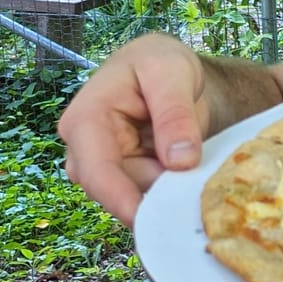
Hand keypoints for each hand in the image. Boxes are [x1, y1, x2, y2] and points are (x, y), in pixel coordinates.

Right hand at [58, 33, 212, 227]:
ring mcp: (103, 167)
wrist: (166, 70)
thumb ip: (175, 113)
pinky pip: (146, 196)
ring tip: (198, 170)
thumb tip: (179, 161)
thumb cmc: (160, 63)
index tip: (156, 219)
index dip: (123, 200)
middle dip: (156, 194)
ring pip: (134, 198)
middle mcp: (85, 150)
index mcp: (86, 119)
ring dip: (166, 192)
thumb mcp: (173, 72)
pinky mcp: (124, 178)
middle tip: (197, 189)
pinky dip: (169, 192)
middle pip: (116, 192)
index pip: (97, 170)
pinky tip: (190, 177)